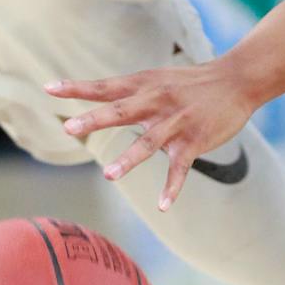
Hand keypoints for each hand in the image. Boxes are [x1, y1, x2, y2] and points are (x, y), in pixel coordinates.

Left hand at [46, 57, 261, 209]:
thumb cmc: (190, 82)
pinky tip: (163, 205)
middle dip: (95, 120)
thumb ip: (129, 92)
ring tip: (109, 175)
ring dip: (129, 159)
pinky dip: (172, 187)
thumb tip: (97, 99)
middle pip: (120, 111)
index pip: (104, 87)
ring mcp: (175, 122)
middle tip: (69, 128)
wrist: (235, 80)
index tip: (48, 88)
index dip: (76, 88)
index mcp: (142, 86)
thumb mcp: (156, 79)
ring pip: (148, 142)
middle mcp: (156, 101)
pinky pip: (180, 168)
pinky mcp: (194, 141)